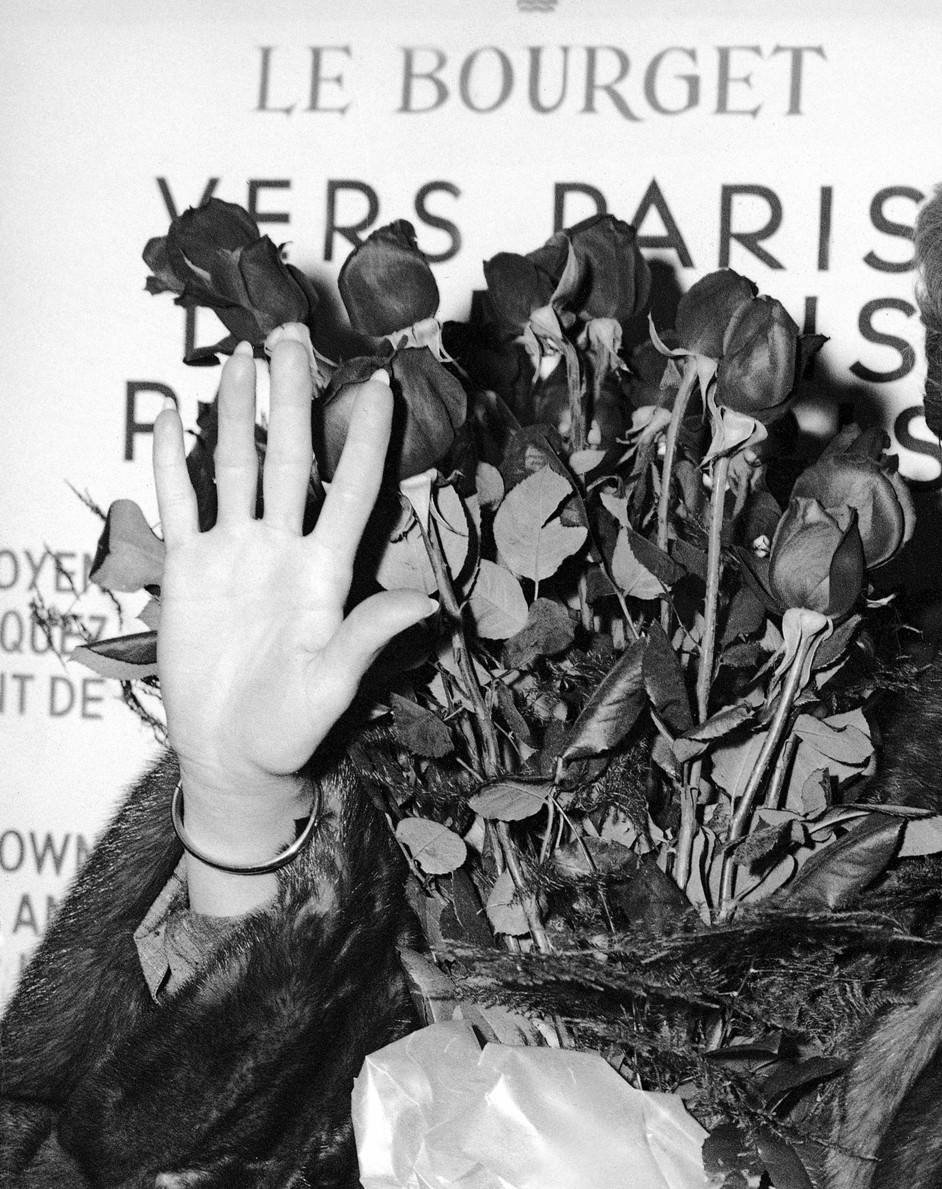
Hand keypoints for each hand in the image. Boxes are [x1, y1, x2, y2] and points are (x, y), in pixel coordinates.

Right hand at [150, 334, 435, 909]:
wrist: (232, 756)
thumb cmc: (291, 730)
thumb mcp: (334, 686)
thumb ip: (368, 638)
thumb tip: (425, 603)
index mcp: (324, 573)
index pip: (352, 491)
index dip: (366, 440)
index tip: (380, 384)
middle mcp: (283, 550)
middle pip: (290, 457)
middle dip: (295, 396)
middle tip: (297, 333)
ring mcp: (234, 554)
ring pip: (235, 466)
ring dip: (237, 412)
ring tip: (242, 357)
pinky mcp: (189, 570)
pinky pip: (180, 504)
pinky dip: (171, 462)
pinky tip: (168, 419)